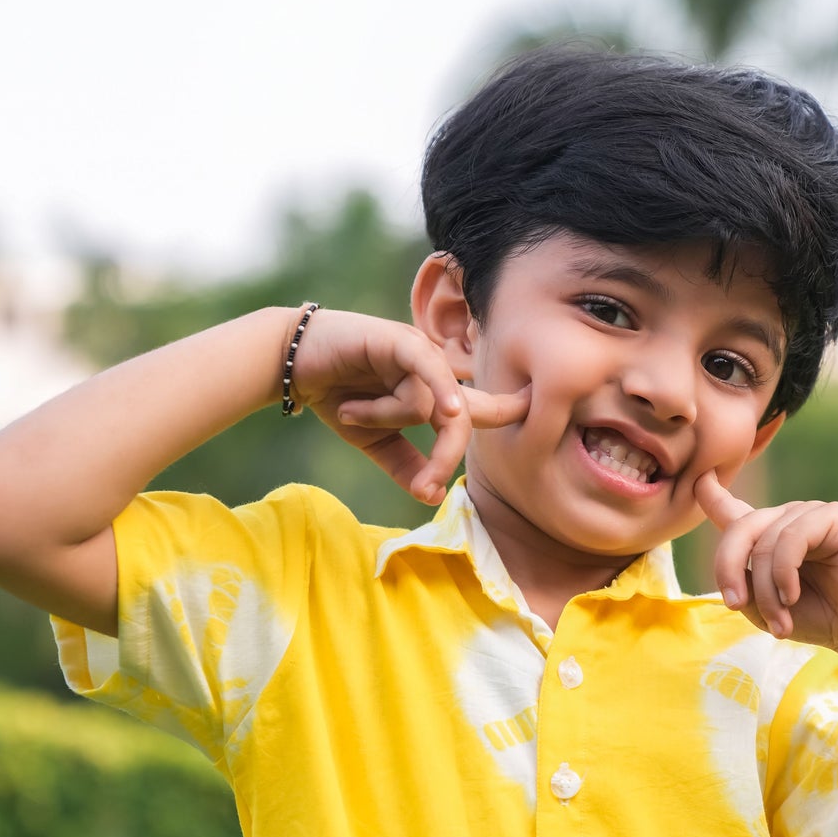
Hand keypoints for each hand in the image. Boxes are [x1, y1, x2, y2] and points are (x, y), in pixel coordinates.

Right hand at [289, 309, 529, 505]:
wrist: (295, 365)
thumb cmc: (339, 395)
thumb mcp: (376, 442)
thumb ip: (406, 466)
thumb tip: (431, 496)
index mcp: (435, 392)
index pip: (482, 411)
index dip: (511, 418)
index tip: (542, 432)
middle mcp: (436, 370)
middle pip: (466, 416)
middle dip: (448, 455)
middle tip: (426, 487)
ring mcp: (420, 352)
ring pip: (430, 404)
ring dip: (384, 417)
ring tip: (350, 410)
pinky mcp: (399, 341)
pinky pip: (426, 371)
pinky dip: (437, 389)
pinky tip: (447, 410)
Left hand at [693, 471, 837, 658]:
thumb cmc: (819, 619)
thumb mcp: (764, 608)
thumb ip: (742, 583)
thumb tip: (734, 564)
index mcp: (767, 539)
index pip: (731, 508)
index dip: (710, 493)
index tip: (698, 478)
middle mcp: (785, 520)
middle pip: (738, 528)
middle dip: (727, 568)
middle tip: (735, 606)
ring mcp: (809, 515)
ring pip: (765, 542)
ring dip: (766, 588)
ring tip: (781, 621)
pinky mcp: (833, 517)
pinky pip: (791, 537)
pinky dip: (784, 572)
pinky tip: (793, 596)